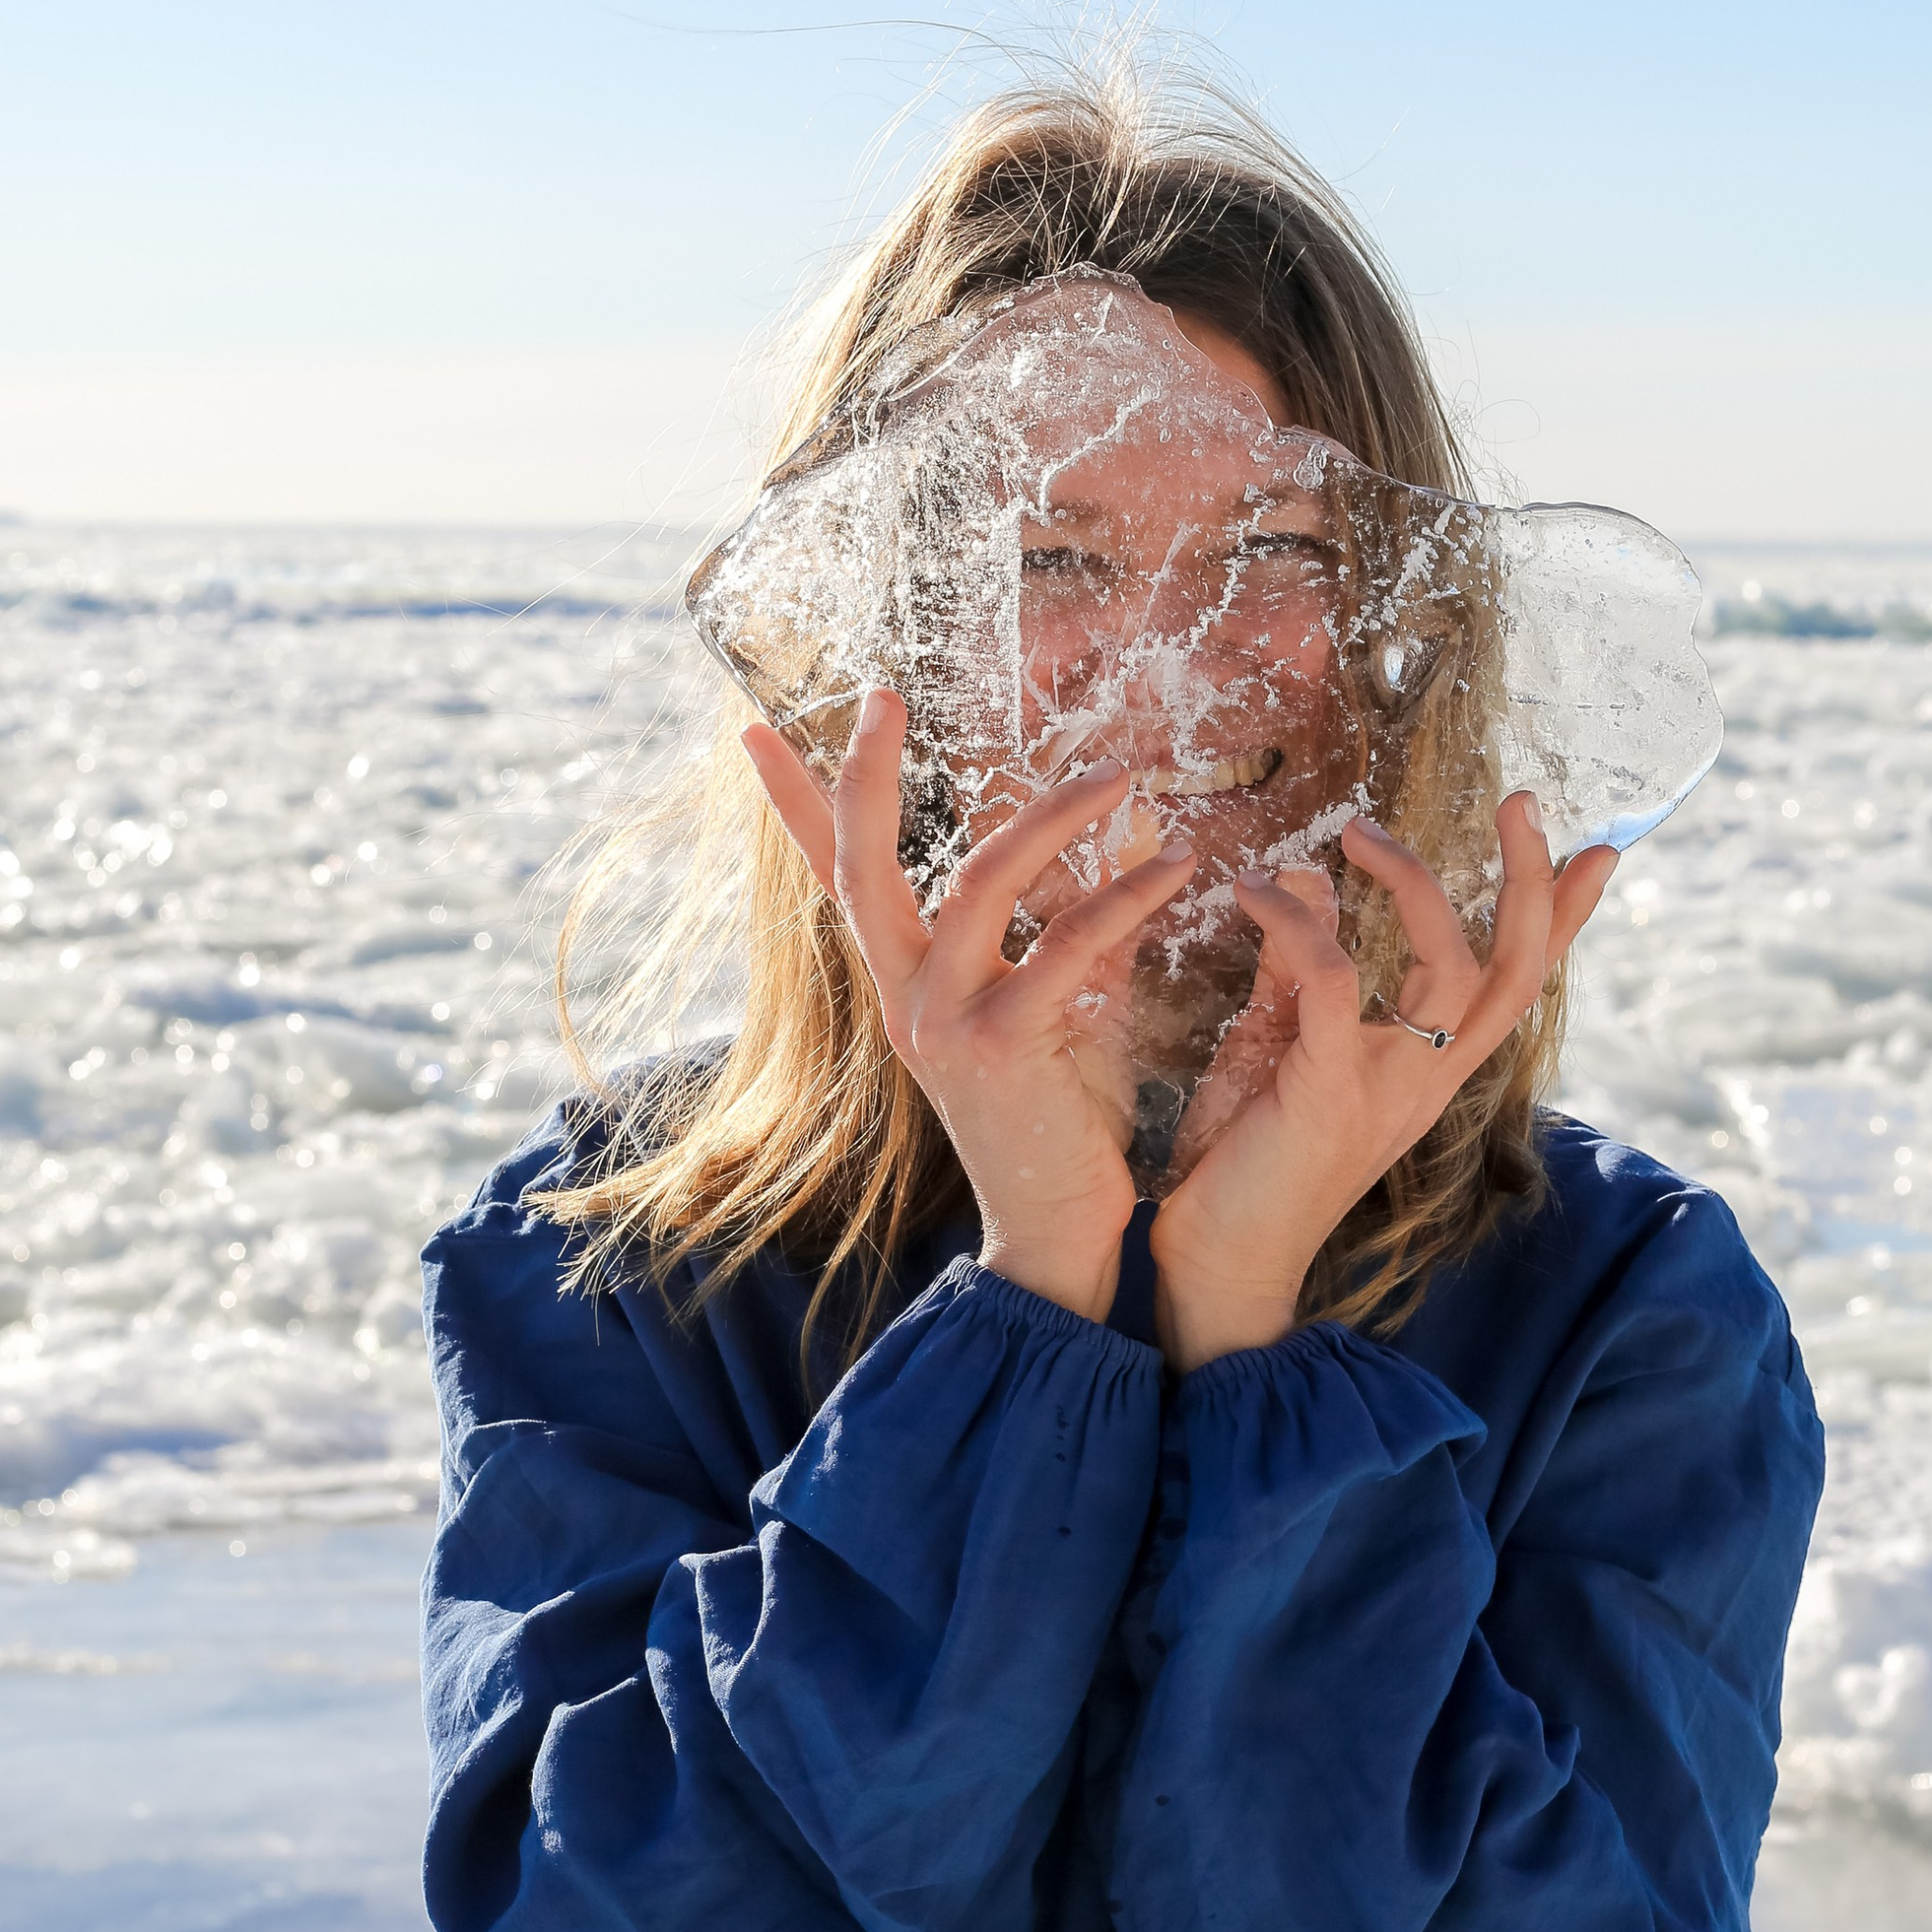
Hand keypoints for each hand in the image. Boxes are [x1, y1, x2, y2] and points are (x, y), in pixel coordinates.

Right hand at [742, 691, 1196, 1325]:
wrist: (1059, 1236)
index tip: (754, 729)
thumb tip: (1118, 838)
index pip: (834, 878)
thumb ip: (1071, 929)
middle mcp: (906, 998)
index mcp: (906, 986)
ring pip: (981, 882)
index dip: (794, 803)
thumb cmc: (1061, 1124)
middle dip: (866, 774)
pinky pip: (1065, 946)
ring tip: (1122, 775)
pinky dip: (1125, 896)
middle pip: (862, 864)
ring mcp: (942, 1023)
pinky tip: (1177, 867)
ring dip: (1056, 816)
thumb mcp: (1059, 1009)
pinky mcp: (1000, 1048)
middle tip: (879, 695)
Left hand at [1147, 798, 1615, 1368]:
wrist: (1219, 1268)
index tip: (1597, 850)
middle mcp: (1429, 1080)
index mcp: (1432, 1072)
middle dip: (1532, 882)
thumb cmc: (1248, 1163)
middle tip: (1523, 802)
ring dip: (1415, 883)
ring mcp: (1388, 1088)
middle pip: (1518, 971)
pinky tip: (1255, 891)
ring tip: (1360, 831)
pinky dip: (1298, 922)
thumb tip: (1309, 878)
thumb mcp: (1288, 1048)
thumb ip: (1304, 973)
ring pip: (1452, 967)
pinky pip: (1335, 978)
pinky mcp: (1328, 1091)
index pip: (1518, 986)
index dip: (1564, 919)